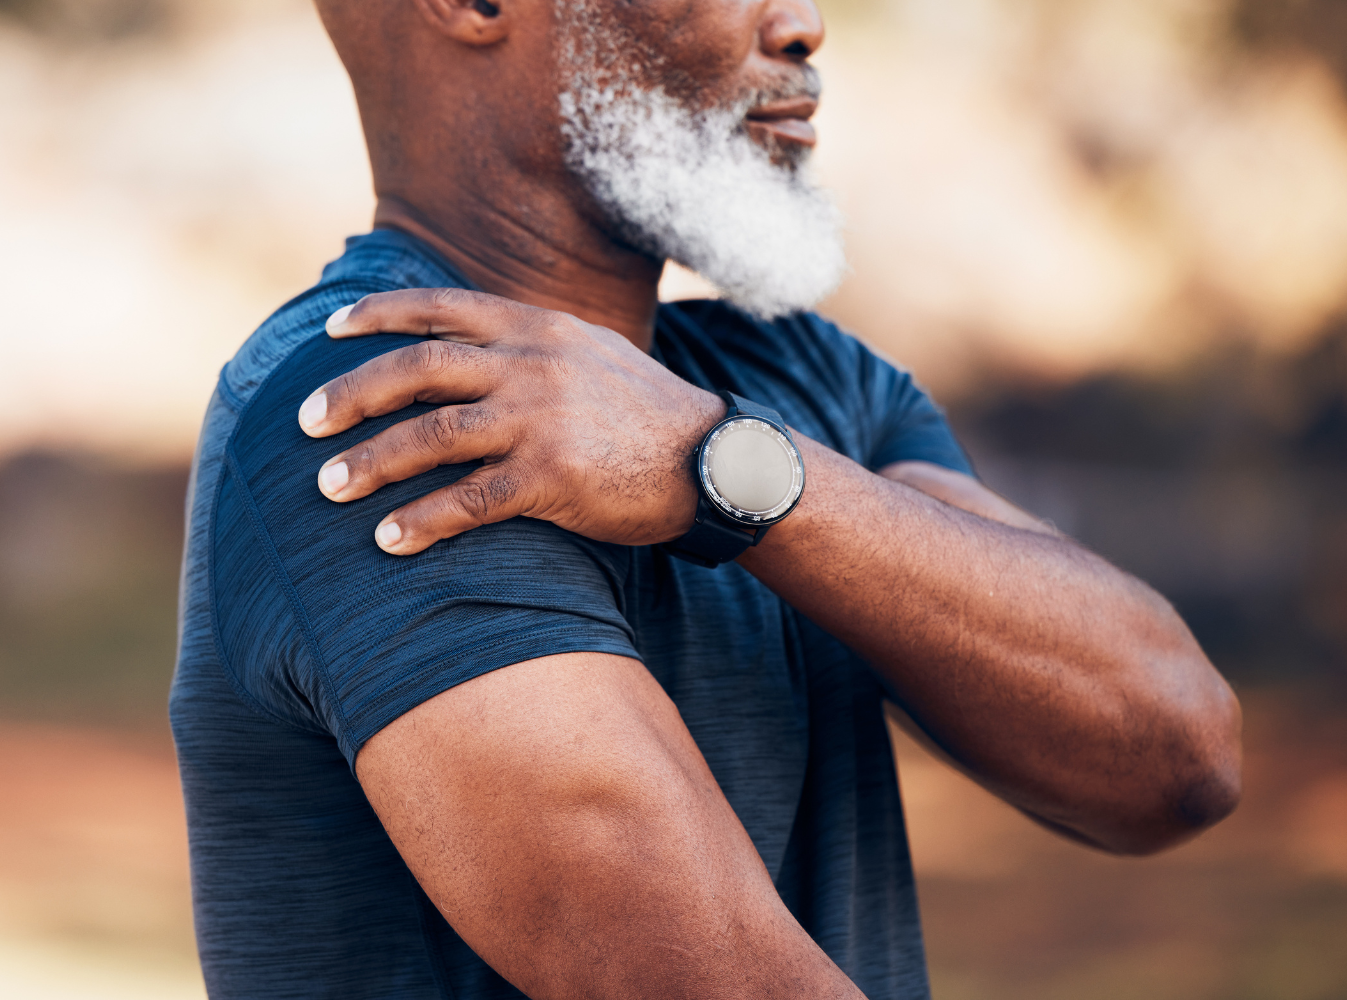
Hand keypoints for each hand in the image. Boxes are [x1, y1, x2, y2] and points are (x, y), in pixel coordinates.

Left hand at [297, 288, 723, 554]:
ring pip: (432, 434)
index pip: (440, 309)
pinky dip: (422, 521)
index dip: (378, 316)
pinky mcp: (555, 477)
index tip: (329, 332)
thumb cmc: (646, 412)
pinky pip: (470, 500)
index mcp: (537, 327)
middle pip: (417, 369)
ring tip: (329, 487)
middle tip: (305, 423)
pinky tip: (388, 541)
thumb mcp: (590, 352)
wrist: (713, 460)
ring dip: (372, 462)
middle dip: (352, 395)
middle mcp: (532, 363)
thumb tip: (470, 344)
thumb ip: (530, 343)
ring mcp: (542, 418)